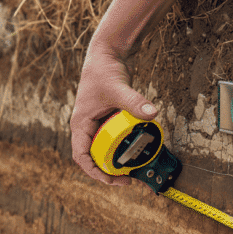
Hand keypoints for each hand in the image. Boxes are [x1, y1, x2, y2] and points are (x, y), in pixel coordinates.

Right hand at [70, 40, 157, 185]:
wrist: (106, 54)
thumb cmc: (104, 70)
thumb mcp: (118, 88)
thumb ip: (133, 101)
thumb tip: (152, 113)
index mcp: (80, 124)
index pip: (81, 155)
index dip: (93, 171)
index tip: (110, 178)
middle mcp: (86, 127)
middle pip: (92, 158)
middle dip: (106, 172)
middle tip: (126, 179)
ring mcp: (96, 124)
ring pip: (101, 151)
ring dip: (113, 163)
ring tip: (131, 171)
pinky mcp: (106, 120)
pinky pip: (111, 140)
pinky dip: (120, 149)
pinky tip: (135, 152)